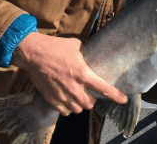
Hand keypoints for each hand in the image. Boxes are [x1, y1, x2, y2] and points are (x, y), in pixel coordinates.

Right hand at [11, 32, 127, 115]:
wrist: (33, 52)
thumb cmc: (55, 46)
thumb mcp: (75, 45)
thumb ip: (85, 53)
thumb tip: (90, 52)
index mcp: (82, 72)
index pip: (103, 88)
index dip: (115, 95)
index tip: (123, 99)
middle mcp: (73, 86)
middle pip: (89, 104)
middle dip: (91, 100)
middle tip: (89, 94)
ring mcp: (61, 94)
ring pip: (77, 110)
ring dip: (79, 105)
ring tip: (77, 98)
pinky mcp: (50, 98)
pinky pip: (64, 111)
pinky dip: (67, 108)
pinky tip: (67, 101)